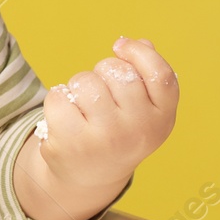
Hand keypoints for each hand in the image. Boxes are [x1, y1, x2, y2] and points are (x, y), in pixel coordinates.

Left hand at [37, 36, 177, 189]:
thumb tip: (143, 43)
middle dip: (103, 70)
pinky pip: (57, 96)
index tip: (119, 45)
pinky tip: (66, 117)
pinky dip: (57, 99)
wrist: (90, 176)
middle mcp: (138, 131)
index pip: (160, 74)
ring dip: (78, 85)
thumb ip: (146, 76)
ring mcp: (105, 139)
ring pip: (85, 82)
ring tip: (83, 106)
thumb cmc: (118, 131)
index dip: (138, 52)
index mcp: (162, 119)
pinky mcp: (73, 143)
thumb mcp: (142, 110)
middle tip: (101, 90)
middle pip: (117, 72)